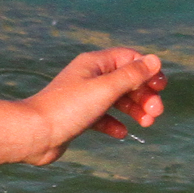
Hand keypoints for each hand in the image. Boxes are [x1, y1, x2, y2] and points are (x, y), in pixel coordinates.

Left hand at [22, 48, 165, 165]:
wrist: (33, 134)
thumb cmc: (67, 108)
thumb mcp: (105, 89)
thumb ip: (131, 75)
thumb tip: (154, 59)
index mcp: (92, 64)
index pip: (128, 58)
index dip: (147, 70)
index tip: (160, 87)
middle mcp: (87, 77)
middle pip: (125, 81)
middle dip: (144, 95)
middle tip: (156, 113)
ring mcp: (82, 98)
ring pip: (116, 100)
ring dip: (135, 110)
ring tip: (147, 124)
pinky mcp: (77, 117)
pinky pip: (102, 117)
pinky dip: (114, 124)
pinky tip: (121, 132)